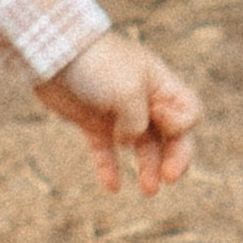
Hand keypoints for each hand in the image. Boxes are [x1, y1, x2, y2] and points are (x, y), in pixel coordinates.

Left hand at [35, 30, 200, 197]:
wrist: (53, 52)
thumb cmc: (97, 65)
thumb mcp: (128, 92)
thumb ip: (138, 122)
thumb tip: (128, 142)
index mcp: (160, 85)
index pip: (189, 112)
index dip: (181, 126)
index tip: (159, 120)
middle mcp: (144, 99)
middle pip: (171, 134)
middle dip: (174, 157)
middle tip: (169, 179)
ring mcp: (118, 112)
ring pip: (141, 146)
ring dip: (147, 167)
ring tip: (148, 190)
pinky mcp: (92, 121)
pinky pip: (105, 150)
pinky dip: (110, 168)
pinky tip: (112, 187)